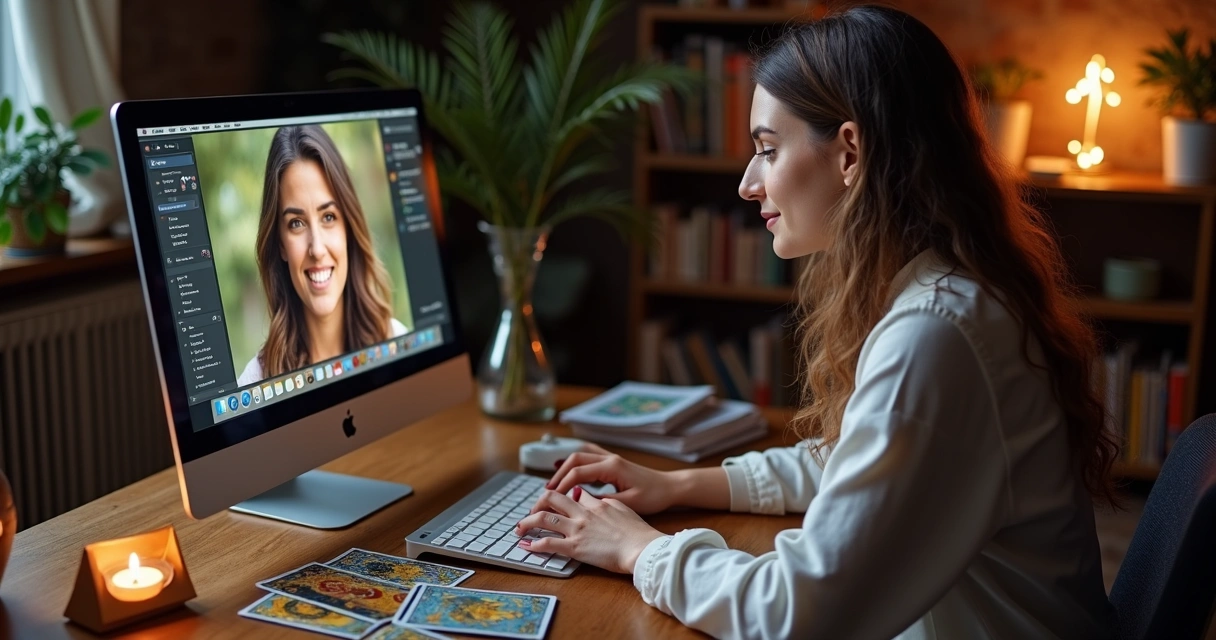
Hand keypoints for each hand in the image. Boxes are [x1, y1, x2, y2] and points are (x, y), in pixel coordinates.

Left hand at [515, 486, 663, 573]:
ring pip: (544, 518)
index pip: (574, 493)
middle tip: (531, 510)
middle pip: (553, 498)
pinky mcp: (574, 547)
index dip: (563, 494)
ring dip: (527, 522)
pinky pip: (547, 543)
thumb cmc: (638, 533)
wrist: (641, 548)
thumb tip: (601, 502)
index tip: (556, 499)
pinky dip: (533, 544)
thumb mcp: (626, 509)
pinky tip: (526, 545)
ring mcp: (577, 529)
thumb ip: (610, 504)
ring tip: (519, 527)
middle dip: (538, 502)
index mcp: (596, 504)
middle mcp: (583, 513)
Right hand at [548, 443, 677, 514]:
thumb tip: (582, 502)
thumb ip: (605, 501)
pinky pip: (589, 455)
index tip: (551, 497)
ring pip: (581, 454)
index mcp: (612, 467)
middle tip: (548, 490)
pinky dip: (576, 461)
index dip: (563, 484)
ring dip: (565, 466)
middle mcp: (610, 458)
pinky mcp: (613, 462)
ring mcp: (611, 458)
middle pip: (575, 459)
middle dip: (559, 473)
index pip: (579, 472)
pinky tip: (569, 469)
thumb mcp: (629, 503)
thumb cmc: (653, 496)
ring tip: (554, 482)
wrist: (670, 486)